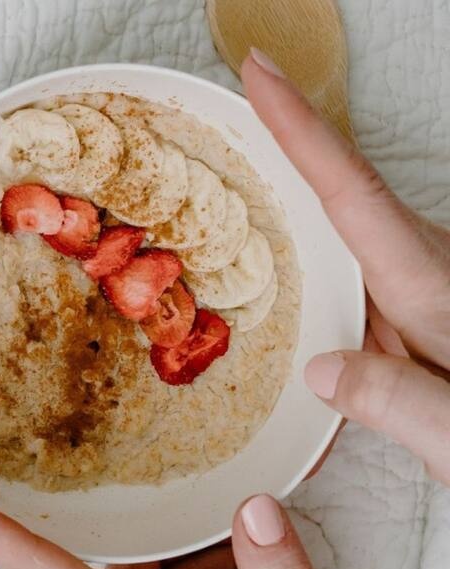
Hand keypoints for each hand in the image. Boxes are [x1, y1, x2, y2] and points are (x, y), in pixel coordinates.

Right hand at [242, 49, 449, 484]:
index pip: (353, 196)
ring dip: (291, 197)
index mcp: (432, 292)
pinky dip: (309, 246)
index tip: (261, 73)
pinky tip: (277, 256)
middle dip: (288, 141)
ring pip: (345, 232)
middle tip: (233, 92)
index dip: (302, 133)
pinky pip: (351, 266)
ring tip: (231, 165)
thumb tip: (319, 370)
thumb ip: (396, 402)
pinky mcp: (417, 313)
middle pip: (344, 196)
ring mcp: (422, 290)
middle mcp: (426, 276)